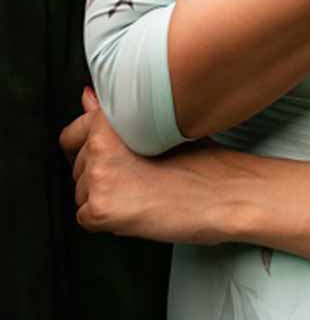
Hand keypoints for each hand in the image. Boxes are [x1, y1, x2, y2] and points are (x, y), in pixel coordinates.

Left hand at [58, 87, 239, 244]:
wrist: (228, 194)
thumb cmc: (204, 162)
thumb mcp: (158, 130)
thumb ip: (115, 116)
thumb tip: (87, 98)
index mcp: (112, 120)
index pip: (72, 134)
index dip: (91, 150)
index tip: (112, 159)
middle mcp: (99, 145)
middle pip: (78, 168)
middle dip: (103, 176)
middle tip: (141, 177)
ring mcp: (98, 177)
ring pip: (82, 194)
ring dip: (106, 198)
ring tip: (144, 192)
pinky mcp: (101, 209)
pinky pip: (87, 219)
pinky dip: (109, 221)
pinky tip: (139, 210)